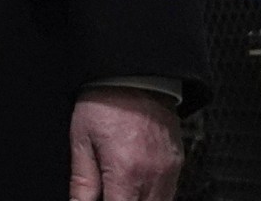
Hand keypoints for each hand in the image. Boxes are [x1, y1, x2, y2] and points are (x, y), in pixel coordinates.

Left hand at [68, 87, 182, 200]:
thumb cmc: (105, 101)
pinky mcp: (178, 161)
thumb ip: (83, 182)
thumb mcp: (82, 139)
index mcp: (126, 173)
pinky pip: (169, 192)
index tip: (101, 199)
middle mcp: (152, 176)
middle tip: (110, 191)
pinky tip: (137, 187)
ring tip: (121, 191)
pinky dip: (154, 196)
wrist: (136, 72)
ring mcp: (169, 169)